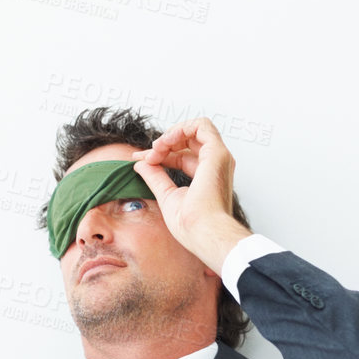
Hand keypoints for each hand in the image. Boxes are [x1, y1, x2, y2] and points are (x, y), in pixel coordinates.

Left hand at [129, 117, 250, 270]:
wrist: (202, 232)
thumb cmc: (190, 224)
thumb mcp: (166, 195)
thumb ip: (155, 177)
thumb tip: (140, 164)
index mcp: (206, 177)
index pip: (182, 156)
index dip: (160, 154)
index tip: (141, 159)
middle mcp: (215, 166)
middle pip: (187, 142)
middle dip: (164, 143)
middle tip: (148, 155)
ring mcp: (218, 158)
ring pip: (196, 129)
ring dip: (172, 134)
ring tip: (157, 148)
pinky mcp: (218, 153)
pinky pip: (202, 126)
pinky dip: (181, 129)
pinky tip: (166, 142)